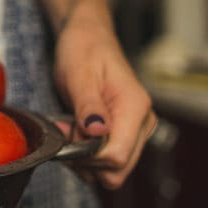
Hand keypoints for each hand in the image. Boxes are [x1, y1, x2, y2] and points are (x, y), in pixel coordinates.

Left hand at [53, 2, 156, 188]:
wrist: (88, 37)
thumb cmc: (83, 50)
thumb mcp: (79, 74)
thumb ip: (88, 105)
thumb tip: (97, 132)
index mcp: (135, 108)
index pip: (118, 156)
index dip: (88, 155)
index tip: (68, 132)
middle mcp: (142, 123)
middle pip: (117, 169)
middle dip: (85, 159)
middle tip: (65, 129)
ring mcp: (135, 130)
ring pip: (112, 169)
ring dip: (84, 158)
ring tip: (68, 127)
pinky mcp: (124, 133)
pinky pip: (106, 160)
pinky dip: (86, 154)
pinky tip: (74, 131)